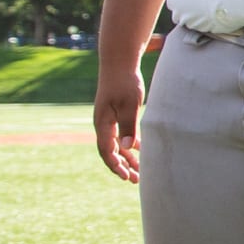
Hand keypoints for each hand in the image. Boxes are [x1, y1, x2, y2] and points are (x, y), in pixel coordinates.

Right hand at [92, 68, 145, 182]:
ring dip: (127, 158)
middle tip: (134, 180)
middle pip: (111, 151)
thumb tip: (128, 148)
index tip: (126, 177)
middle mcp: (103, 124)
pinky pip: (121, 134)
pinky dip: (130, 145)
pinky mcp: (116, 113)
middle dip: (122, 167)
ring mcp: (109, 119)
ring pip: (117, 144)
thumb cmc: (125, 82)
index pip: (107, 151)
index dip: (116, 165)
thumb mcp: (129, 104)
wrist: (118, 62)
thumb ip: (128, 125)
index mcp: (102, 123)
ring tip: (138, 172)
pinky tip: (140, 151)